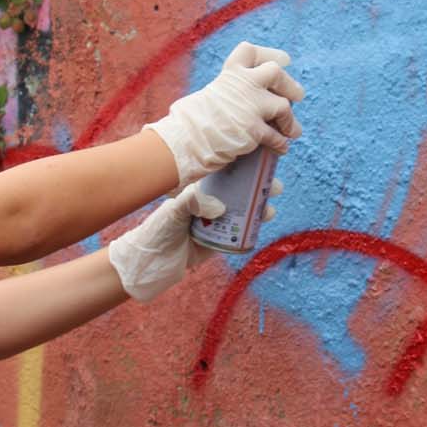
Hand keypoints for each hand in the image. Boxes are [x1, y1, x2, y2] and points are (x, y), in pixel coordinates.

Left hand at [108, 178, 281, 301]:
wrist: (152, 262)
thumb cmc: (158, 231)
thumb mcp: (173, 212)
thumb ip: (193, 203)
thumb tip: (220, 207)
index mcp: (199, 191)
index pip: (225, 175)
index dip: (244, 168)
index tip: (261, 163)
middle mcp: (210, 205)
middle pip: (240, 192)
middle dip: (259, 189)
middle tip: (274, 187)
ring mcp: (216, 223)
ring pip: (244, 212)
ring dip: (259, 209)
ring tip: (269, 210)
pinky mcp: (220, 242)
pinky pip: (240, 234)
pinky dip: (252, 229)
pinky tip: (260, 225)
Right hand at [145, 41, 304, 186]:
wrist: (183, 140)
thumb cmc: (189, 123)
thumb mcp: (208, 96)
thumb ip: (228, 94)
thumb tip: (240, 104)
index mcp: (228, 75)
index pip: (249, 51)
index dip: (268, 54)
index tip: (282, 60)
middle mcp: (242, 84)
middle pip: (275, 72)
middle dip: (288, 84)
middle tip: (297, 95)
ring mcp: (250, 106)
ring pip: (283, 105)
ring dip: (289, 120)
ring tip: (293, 131)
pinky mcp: (254, 129)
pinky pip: (277, 136)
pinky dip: (281, 143)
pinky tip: (281, 148)